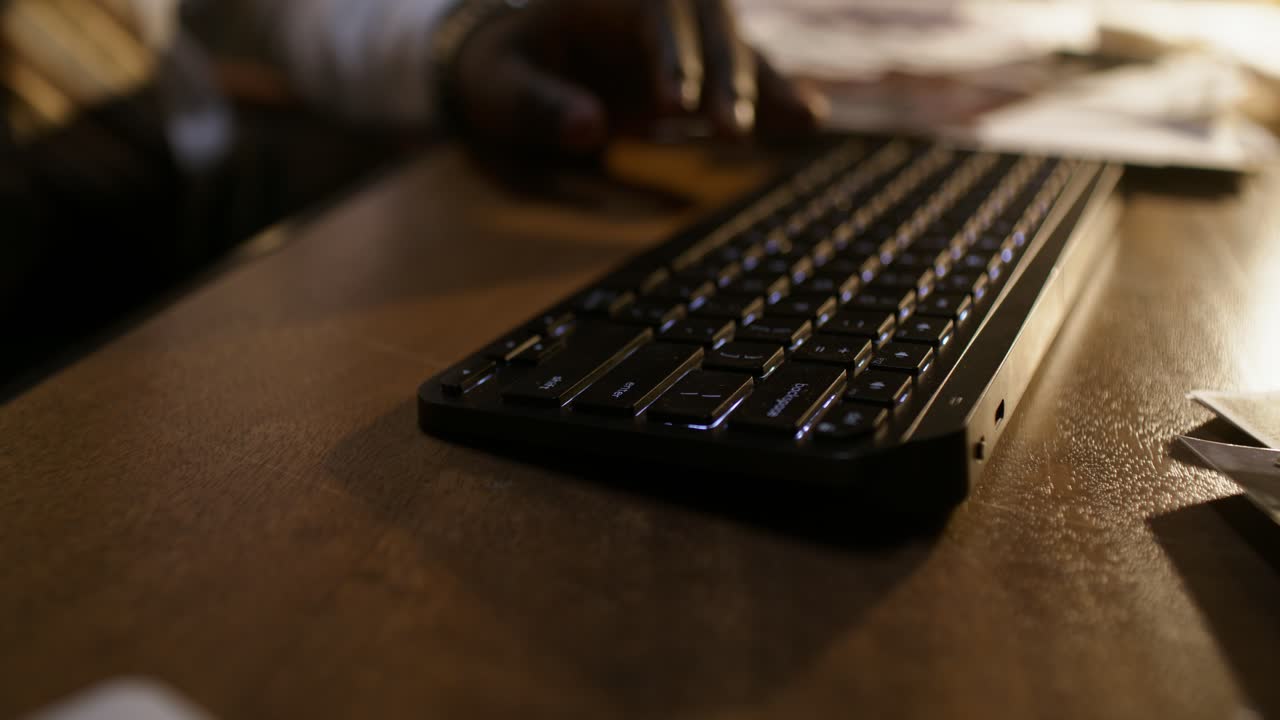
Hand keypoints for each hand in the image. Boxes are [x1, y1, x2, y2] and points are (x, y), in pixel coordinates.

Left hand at [451, 0, 825, 155]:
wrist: (517, 71)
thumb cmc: (502, 74)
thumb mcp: (499, 89)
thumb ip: (538, 106)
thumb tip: (589, 129)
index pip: (652, 13)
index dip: (670, 54)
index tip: (677, 103)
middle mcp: (657, 8)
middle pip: (709, 27)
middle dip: (725, 76)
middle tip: (729, 130)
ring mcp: (684, 39)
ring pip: (738, 51)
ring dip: (764, 87)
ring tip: (803, 119)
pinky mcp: (701, 72)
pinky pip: (745, 79)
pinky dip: (773, 98)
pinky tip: (808, 119)